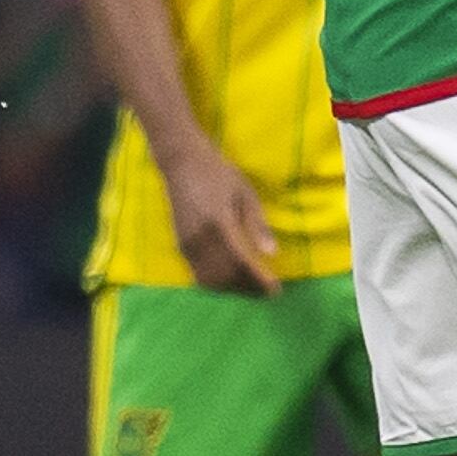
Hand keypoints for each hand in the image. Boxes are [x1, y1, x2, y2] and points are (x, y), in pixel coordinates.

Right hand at [158, 144, 284, 296]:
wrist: (180, 163)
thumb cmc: (217, 173)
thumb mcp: (244, 193)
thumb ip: (257, 225)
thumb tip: (272, 254)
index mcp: (219, 224)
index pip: (241, 262)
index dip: (258, 280)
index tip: (275, 290)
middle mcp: (200, 239)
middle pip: (226, 276)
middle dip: (248, 288)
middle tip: (268, 292)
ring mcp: (187, 245)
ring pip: (211, 280)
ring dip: (233, 289)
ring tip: (253, 288)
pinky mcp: (180, 247)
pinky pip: (199, 274)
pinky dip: (218, 283)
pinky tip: (232, 280)